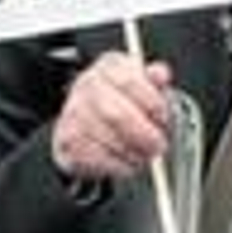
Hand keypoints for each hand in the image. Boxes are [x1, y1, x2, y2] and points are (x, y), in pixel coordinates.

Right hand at [51, 52, 173, 182]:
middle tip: (159, 145)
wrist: (86, 115)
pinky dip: (118, 165)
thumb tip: (160, 74)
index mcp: (109, 67)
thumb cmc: (122, 98)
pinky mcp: (67, 142)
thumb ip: (154, 79)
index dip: (152, 103)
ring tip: (145, 155)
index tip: (164, 118)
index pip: (130, 82)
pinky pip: (96, 159)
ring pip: (108, 139)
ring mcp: (73, 114)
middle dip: (145, 135)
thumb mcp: (142, 81)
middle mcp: (87, 87)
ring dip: (133, 152)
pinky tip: (128, 163)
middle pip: (119, 115)